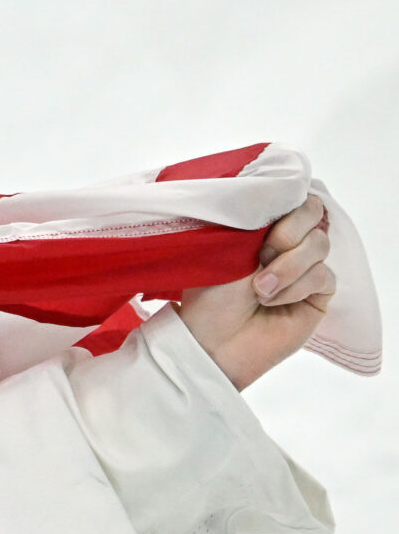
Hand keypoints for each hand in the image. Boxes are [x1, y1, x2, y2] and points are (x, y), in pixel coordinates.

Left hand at [177, 194, 336, 390]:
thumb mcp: (227, 248)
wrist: (212, 341)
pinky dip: (295, 288)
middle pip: (314, 214)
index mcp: (264, 228)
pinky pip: (323, 275)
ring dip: (286, 268)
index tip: (261, 227)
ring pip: (320, 245)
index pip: (295, 197)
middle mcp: (288, 244)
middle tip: (261, 257)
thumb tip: (283, 192)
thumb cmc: (210, 296)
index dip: (286, 207)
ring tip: (259, 290)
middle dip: (287, 236)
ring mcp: (306, 268)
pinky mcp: (319, 293)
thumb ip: (257, 219)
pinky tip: (272, 303)